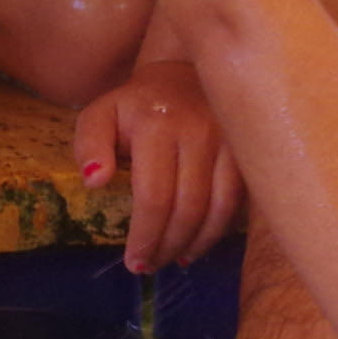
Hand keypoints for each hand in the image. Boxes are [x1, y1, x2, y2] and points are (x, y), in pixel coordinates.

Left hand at [74, 58, 241, 272]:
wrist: (185, 72)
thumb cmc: (136, 106)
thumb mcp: (100, 115)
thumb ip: (89, 144)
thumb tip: (96, 181)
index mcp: (156, 125)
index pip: (154, 195)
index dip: (145, 236)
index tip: (135, 262)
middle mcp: (198, 131)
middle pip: (187, 208)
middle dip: (168, 246)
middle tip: (151, 266)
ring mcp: (229, 140)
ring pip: (218, 208)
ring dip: (196, 244)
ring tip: (175, 259)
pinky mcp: (248, 149)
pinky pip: (238, 200)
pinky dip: (220, 229)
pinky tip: (200, 243)